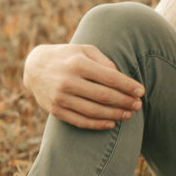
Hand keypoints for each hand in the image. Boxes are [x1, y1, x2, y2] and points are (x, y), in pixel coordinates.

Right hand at [23, 43, 144, 129]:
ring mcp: (61, 97)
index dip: (128, 86)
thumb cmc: (68, 56)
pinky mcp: (55, 110)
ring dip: (115, 114)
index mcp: (78, 64)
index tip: (141, 92)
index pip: (110, 78)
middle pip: (104, 96)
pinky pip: (80, 121)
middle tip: (138, 105)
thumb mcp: (85, 50)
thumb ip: (105, 62)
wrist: (34, 67)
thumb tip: (121, 78)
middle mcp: (68, 81)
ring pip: (94, 111)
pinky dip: (97, 125)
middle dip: (125, 102)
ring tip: (128, 114)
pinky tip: (111, 124)